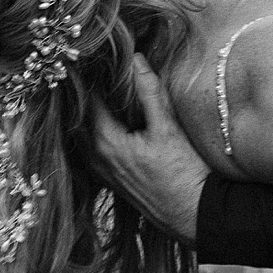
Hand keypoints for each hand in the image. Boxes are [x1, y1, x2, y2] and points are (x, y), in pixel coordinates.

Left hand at [89, 54, 208, 241]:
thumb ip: (149, 92)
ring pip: (85, 134)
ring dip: (89, 113)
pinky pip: (94, 148)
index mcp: (105, 142)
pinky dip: (96, 130)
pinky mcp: (112, 179)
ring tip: (99, 88)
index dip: (88, 77)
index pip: (86, 100)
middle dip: (86, 94)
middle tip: (91, 68)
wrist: (192, 215)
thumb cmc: (182, 175)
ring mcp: (103, 171)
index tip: (90, 58)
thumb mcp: (167, 128)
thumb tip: (136, 60)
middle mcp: (97, 158)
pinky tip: (110, 119)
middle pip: (81, 118)